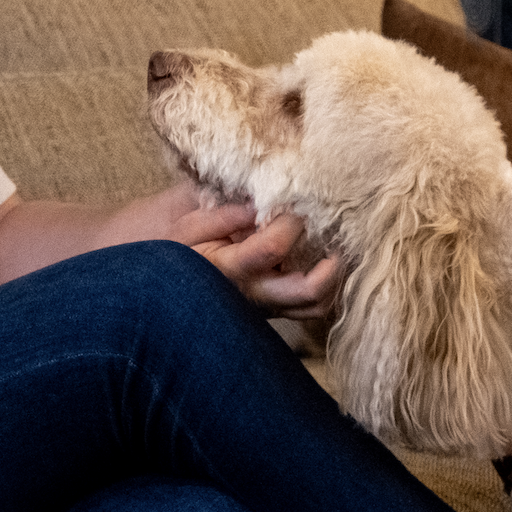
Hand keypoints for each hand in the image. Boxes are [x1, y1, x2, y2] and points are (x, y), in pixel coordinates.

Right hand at [171, 197, 341, 320]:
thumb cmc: (182, 249)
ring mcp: (268, 307)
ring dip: (334, 278)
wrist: (174, 286)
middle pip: (308, 291)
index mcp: (231, 268)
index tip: (298, 201)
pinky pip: (311, 307)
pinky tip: (324, 261)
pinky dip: (327, 287)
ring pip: (316, 305)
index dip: (292, 221)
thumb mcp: (191, 224)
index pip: (273, 247)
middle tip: (337, 234)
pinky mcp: (276, 311)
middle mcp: (255, 294)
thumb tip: (261, 200)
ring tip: (334, 248)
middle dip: (330, 261)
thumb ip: (226, 212)